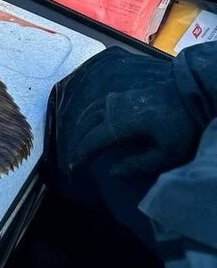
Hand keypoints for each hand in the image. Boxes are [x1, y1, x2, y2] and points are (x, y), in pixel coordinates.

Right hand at [50, 47, 204, 194]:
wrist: (193, 95)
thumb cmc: (183, 126)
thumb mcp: (167, 153)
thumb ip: (139, 165)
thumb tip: (112, 173)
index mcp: (121, 122)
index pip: (93, 140)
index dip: (81, 154)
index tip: (74, 167)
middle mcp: (114, 108)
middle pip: (88, 125)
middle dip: (78, 142)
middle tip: (74, 158)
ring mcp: (119, 98)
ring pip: (91, 112)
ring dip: (81, 127)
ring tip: (78, 140)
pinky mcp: (126, 94)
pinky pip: (98, 105)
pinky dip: (89, 114)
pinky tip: (92, 120)